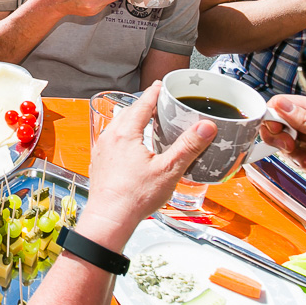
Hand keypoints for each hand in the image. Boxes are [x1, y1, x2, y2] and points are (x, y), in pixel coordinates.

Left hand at [85, 85, 216, 232]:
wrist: (110, 219)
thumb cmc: (135, 197)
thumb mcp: (169, 170)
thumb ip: (188, 147)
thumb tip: (206, 127)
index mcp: (125, 134)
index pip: (142, 105)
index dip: (154, 93)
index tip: (161, 85)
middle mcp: (109, 138)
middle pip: (128, 113)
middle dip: (143, 105)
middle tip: (158, 102)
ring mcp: (102, 150)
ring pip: (117, 126)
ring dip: (132, 120)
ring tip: (146, 121)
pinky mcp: (99, 163)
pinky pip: (112, 140)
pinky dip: (123, 135)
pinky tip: (131, 146)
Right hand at [260, 94, 305, 181]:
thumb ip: (305, 119)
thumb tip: (281, 105)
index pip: (286, 105)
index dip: (275, 114)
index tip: (273, 125)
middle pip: (279, 125)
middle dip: (283, 138)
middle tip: (290, 145)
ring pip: (283, 145)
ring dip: (295, 155)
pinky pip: (292, 160)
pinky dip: (303, 166)